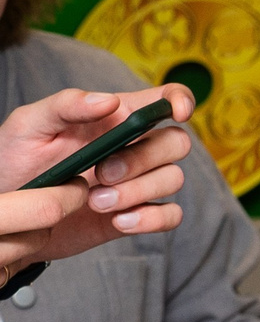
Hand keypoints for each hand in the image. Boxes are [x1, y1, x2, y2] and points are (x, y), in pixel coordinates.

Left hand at [0, 85, 194, 271]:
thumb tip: (108, 101)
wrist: (9, 216)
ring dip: (137, 192)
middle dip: (144, 158)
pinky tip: (119, 221)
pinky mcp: (138, 215)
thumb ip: (65, 105)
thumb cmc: (15, 162)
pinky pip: (171, 215)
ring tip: (95, 202)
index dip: (180, 100)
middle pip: (176, 143)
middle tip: (103, 173)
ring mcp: (138, 183)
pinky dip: (150, 219)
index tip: (178, 113)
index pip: (162, 100)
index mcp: (114, 119)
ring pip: (173, 179)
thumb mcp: (29, 126)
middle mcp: (134, 148)